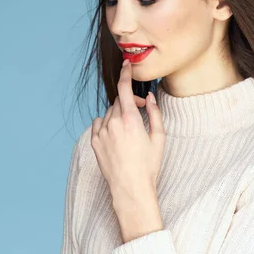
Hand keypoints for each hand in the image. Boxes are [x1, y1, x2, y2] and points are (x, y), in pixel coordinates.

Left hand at [90, 59, 165, 204]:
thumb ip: (155, 113)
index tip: (126, 65)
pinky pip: (99, 124)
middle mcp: (113, 123)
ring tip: (129, 129)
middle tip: (141, 110)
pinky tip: (116, 134)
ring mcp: (102, 133)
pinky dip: (107, 123)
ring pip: (109, 113)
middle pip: (119, 102)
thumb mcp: (159, 138)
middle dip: (129, 102)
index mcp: (130, 120)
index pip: (124, 89)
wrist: (130, 188)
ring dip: (118, 114)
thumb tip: (150, 97)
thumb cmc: (148, 165)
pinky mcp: (95, 142)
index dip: (125, 74)